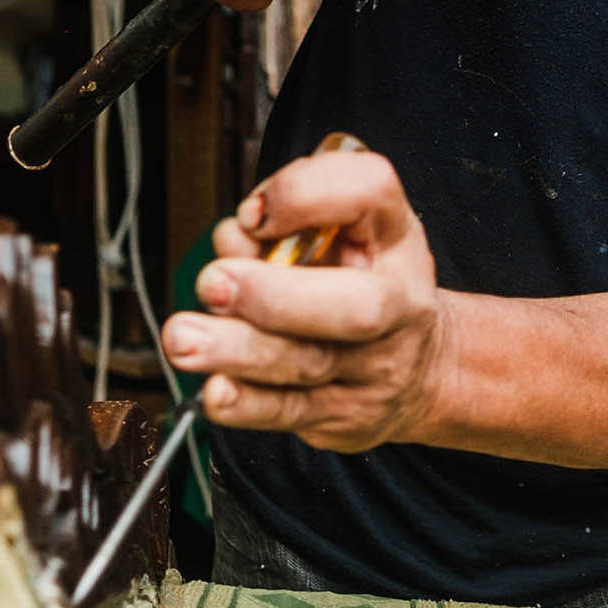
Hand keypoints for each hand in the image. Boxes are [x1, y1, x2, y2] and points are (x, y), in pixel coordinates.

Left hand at [160, 147, 451, 452]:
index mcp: (397, 238)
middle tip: (215, 283)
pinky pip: (290, 412)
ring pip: (308, 364)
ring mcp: (374, 367)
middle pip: (354, 307)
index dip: (306, 195)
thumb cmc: (370, 281)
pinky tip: (215, 391)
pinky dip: (247, 405)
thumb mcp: (351, 228)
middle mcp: (397, 303)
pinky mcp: (342, 414)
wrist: (422, 369)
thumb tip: (233, 240)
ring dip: (239, 350)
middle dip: (274, 295)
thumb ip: (289, 220)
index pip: (371, 192)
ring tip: (185, 338)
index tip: (253, 212)